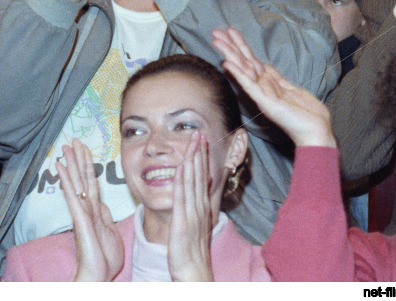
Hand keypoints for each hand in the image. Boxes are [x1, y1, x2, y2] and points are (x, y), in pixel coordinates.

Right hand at [56, 139, 124, 281]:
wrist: (99, 274)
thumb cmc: (105, 256)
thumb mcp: (110, 230)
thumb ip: (106, 216)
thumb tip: (102, 204)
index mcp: (96, 210)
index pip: (92, 182)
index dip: (89, 166)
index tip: (86, 150)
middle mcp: (87, 208)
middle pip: (83, 178)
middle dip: (80, 159)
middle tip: (74, 140)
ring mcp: (82, 212)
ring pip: (77, 182)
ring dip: (72, 164)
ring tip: (66, 147)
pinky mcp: (80, 218)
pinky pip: (73, 195)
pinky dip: (67, 180)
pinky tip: (61, 167)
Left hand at [167, 133, 213, 281]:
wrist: (194, 271)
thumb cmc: (193, 252)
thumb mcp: (198, 225)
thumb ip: (199, 208)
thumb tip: (202, 194)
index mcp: (203, 207)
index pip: (204, 177)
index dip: (202, 158)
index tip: (202, 141)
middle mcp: (201, 207)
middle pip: (201, 175)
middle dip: (200, 153)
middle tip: (199, 133)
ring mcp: (193, 213)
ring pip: (194, 181)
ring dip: (194, 160)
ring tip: (193, 141)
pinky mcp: (184, 222)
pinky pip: (184, 197)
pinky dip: (184, 180)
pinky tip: (183, 166)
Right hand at [212, 28, 335, 146]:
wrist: (316, 131)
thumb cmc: (307, 113)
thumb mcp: (291, 89)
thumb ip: (277, 78)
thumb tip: (264, 66)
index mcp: (269, 83)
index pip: (252, 60)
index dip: (241, 45)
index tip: (230, 31)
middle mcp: (263, 87)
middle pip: (244, 61)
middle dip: (231, 45)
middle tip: (215, 30)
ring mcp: (263, 95)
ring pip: (244, 70)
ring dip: (230, 54)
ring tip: (216, 40)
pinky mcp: (266, 102)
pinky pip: (250, 86)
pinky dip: (239, 74)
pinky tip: (228, 64)